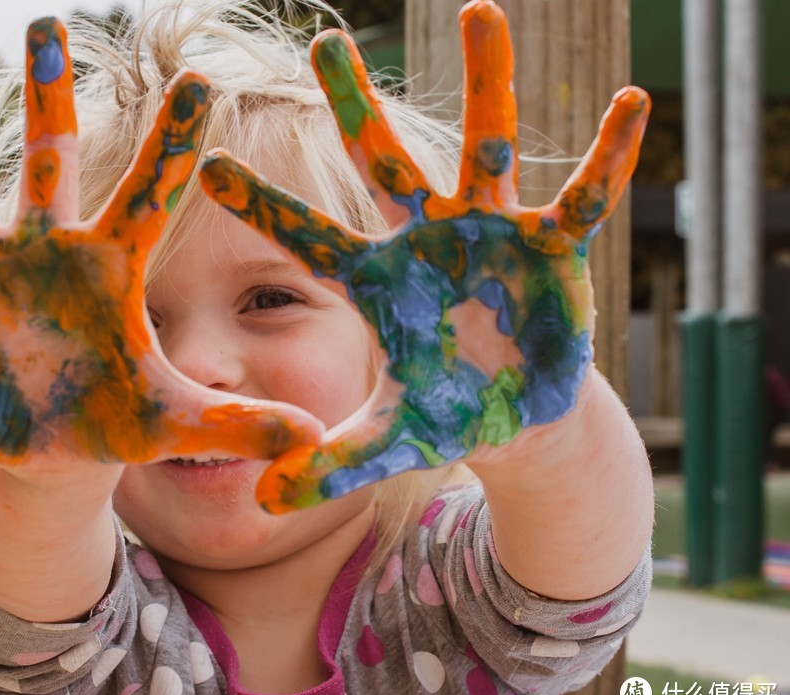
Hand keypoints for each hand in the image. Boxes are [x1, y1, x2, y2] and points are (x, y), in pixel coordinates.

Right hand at [0, 18, 320, 476]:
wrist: (57, 443)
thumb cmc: (118, 417)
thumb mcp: (175, 421)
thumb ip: (236, 424)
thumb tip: (309, 441)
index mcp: (108, 269)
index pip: (149, 195)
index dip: (172, 144)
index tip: (199, 80)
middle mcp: (44, 255)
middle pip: (45, 163)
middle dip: (45, 99)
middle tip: (45, 24)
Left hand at [199, 0, 648, 511]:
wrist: (514, 413)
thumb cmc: (445, 413)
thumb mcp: (386, 441)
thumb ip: (325, 466)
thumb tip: (259, 505)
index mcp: (378, 281)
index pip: (307, 238)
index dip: (261, 204)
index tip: (204, 160)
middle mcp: (426, 242)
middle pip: (382, 164)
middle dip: (357, 106)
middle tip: (327, 39)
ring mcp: (488, 236)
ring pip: (485, 149)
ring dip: (487, 84)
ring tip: (479, 10)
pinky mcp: (550, 248)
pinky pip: (581, 196)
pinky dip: (606, 157)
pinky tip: (630, 104)